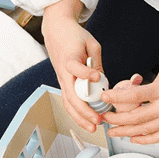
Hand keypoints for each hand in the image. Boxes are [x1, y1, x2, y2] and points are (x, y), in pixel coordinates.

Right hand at [41, 0, 104, 133]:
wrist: (56, 31)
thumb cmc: (74, 35)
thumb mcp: (91, 43)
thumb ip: (96, 62)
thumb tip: (102, 81)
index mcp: (69, 58)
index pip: (75, 67)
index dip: (85, 73)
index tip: (97, 76)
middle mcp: (63, 72)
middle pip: (70, 95)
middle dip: (84, 110)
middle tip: (98, 119)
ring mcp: (61, 79)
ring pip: (68, 102)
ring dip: (80, 117)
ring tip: (93, 127)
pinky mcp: (63, 83)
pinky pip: (68, 101)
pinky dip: (77, 113)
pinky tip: (87, 121)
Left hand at [100, 51, 158, 144]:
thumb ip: (147, 87)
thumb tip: (131, 95)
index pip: (134, 96)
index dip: (116, 98)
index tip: (105, 97)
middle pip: (136, 117)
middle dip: (116, 119)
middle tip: (105, 118)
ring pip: (144, 130)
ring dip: (125, 131)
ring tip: (113, 131)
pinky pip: (158, 137)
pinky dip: (143, 139)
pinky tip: (132, 138)